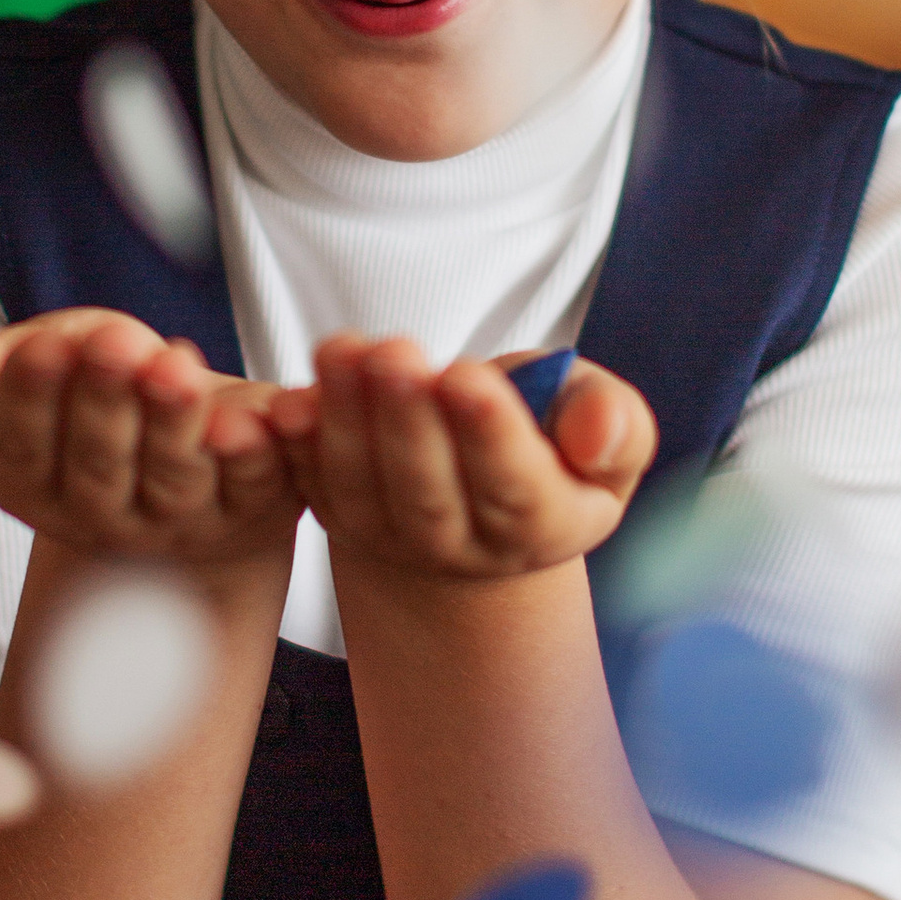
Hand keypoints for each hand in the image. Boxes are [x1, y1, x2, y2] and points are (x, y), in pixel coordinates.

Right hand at [0, 312, 303, 569]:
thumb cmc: (102, 384)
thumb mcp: (42, 361)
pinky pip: (252, 487)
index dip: (30, 399)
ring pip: (172, 480)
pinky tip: (249, 418)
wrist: (193, 427)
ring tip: (173, 364)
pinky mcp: (251, 510)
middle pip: (96, 468)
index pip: (19, 451)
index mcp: (29, 484)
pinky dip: (251, 456)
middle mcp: (100, 518)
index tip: (46, 346)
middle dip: (104, 403)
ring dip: (172, 423)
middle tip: (115, 345)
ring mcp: (178, 523)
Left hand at [264, 336, 657, 583]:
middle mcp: (468, 549)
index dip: (490, 433)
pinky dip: (297, 444)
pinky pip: (313, 482)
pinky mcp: (341, 517)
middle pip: (430, 493)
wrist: (480, 478)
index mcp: (546, 527)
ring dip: (346, 418)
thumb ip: (614, 423)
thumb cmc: (549, 435)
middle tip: (395, 354)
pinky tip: (287, 400)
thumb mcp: (601, 424)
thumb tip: (598, 436)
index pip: (517, 489)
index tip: (465, 378)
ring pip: (364, 487)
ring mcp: (396, 541)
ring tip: (342, 350)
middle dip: (408, 420)